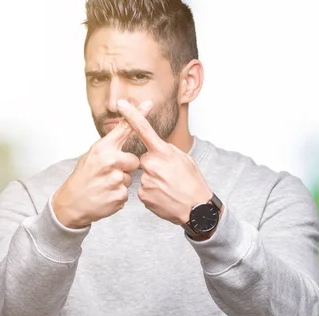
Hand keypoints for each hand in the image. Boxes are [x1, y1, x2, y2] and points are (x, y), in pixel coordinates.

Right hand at [52, 102, 152, 228]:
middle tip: (109, 174)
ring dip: (121, 182)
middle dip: (126, 168)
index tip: (149, 103)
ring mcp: (115, 179)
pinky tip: (105, 195)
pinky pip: (127, 192)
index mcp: (103, 148)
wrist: (71, 203)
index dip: (138, 115)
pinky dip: (118, 195)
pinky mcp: (119, 195)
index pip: (124, 129)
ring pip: (130, 178)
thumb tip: (124, 132)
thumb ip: (110, 145)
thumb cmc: (82, 177)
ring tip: (104, 185)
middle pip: (135, 161)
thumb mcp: (91, 155)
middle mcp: (110, 161)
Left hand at [116, 99, 212, 224]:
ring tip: (168, 188)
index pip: (144, 129)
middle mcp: (152, 164)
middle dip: (153, 165)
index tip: (121, 104)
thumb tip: (156, 147)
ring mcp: (146, 180)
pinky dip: (152, 192)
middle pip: (144, 159)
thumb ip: (167, 151)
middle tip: (168, 176)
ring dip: (153, 180)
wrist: (196, 209)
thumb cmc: (193, 183)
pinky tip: (163, 196)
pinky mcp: (143, 195)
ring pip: (144, 175)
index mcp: (164, 152)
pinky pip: (143, 189)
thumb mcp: (185, 160)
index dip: (132, 115)